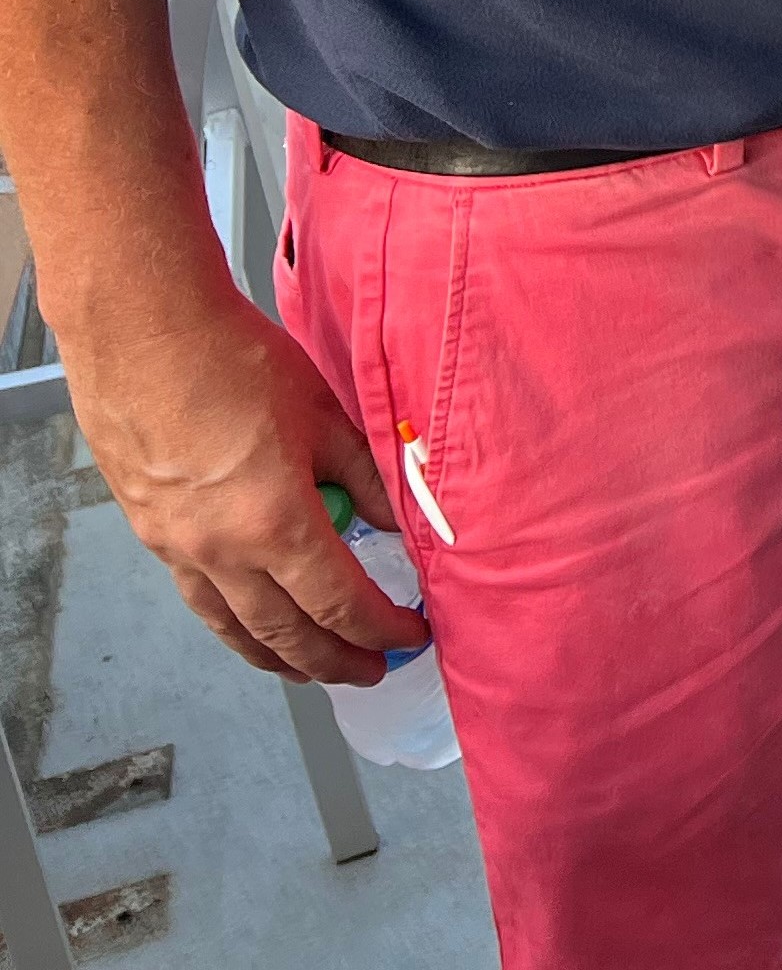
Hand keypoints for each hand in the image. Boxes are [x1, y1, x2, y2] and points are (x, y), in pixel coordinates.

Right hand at [67, 285, 426, 687]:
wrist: (144, 334)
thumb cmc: (236, 361)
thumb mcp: (326, 417)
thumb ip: (368, 479)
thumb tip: (404, 524)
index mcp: (273, 524)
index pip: (340, 602)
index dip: (381, 628)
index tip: (412, 635)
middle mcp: (220, 552)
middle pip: (286, 633)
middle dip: (335, 661)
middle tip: (372, 672)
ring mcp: (177, 548)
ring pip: (234, 629)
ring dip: (280, 658)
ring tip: (314, 670)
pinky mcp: (152, 534)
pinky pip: (200, 600)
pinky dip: (234, 625)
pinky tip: (252, 625)